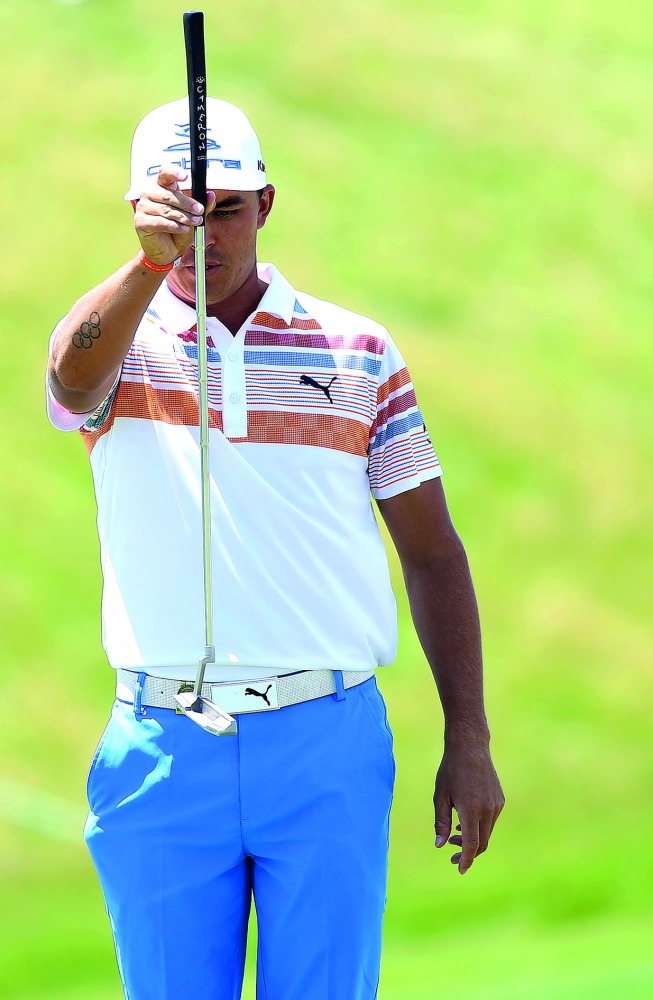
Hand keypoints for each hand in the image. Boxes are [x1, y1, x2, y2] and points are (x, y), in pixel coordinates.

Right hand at [132, 166, 215, 266]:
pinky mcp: (140, 222)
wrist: (168, 251)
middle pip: (168, 195)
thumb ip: (202, 206)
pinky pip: (159, 222)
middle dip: (187, 204)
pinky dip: (174, 226)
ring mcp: (143, 207)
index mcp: (162, 186)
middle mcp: (150, 193)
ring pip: (166, 209)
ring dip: (183, 217)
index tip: (185, 176)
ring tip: (195, 222)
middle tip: (199, 211)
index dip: (174, 172)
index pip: (165, 173)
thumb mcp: (193, 217)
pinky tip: (183, 229)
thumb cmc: (179, 230)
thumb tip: (210, 195)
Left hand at [433, 742, 504, 873]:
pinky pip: (490, 821)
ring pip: (487, 832)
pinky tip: (464, 822)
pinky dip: (479, 827)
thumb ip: (440, 822)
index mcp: (471, 809)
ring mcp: (496, 805)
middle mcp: (488, 809)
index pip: (472, 844)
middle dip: (468, 853)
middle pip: (482, 843)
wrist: (470, 747)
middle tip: (451, 855)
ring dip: (473, 839)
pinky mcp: (500, 800)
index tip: (459, 869)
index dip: (466, 859)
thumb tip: (439, 845)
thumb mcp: (440, 796)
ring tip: (454, 836)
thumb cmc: (451, 771)